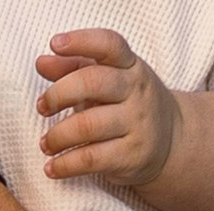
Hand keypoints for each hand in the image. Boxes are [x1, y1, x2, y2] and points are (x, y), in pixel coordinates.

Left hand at [34, 28, 185, 186]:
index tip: (55, 44)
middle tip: (43, 107)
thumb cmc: (126, 105)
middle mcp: (136, 91)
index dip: (81, 41)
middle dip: (58, 94)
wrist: (172, 141)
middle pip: (92, 83)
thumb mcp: (107, 81)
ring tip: (46, 143)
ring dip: (57, 136)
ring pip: (87, 126)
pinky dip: (65, 165)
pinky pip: (91, 159)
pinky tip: (53, 167)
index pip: (109, 45)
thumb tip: (41, 62)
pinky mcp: (131, 155)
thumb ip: (73, 69)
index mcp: (130, 66)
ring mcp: (136, 123)